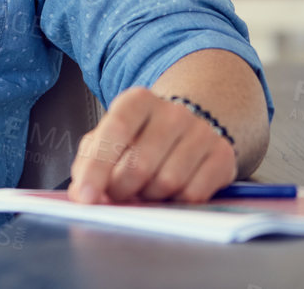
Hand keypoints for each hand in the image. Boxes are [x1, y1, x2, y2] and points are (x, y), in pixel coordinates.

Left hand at [69, 87, 236, 203]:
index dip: (97, 168)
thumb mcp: (109, 137)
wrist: (187, 127)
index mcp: (137, 100)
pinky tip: (169, 193)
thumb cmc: (140, 136)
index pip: (114, 132)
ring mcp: (201, 132)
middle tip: (116, 194)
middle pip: (139, 165)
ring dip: (148, 197)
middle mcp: (172, 112)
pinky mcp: (222, 156)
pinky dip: (175, 202)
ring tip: (143, 189)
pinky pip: (194, 194)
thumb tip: (81, 194)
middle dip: (120, 189)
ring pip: (167, 182)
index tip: (85, 196)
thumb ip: (89, 161)